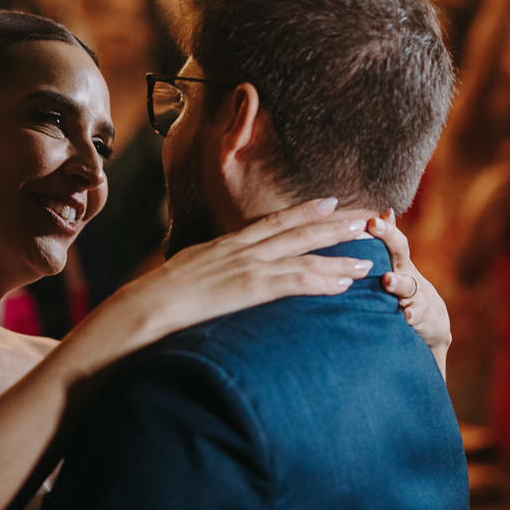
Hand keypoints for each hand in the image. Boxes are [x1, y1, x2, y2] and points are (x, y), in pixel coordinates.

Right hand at [119, 197, 381, 341]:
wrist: (142, 307)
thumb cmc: (154, 300)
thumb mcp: (182, 278)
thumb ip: (204, 275)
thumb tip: (211, 282)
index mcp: (223, 246)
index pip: (271, 223)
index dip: (302, 212)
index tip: (328, 202)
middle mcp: (239, 249)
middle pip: (295, 231)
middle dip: (331, 225)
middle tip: (363, 219)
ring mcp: (246, 266)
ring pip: (303, 255)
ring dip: (337, 255)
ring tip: (366, 255)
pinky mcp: (249, 288)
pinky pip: (295, 281)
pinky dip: (323, 279)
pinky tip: (344, 283)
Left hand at [369, 211, 449, 376]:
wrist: (433, 325)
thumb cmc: (406, 293)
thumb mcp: (399, 268)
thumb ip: (390, 244)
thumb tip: (384, 211)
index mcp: (398, 264)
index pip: (392, 240)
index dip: (384, 227)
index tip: (372, 218)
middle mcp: (408, 274)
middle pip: (400, 253)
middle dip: (389, 237)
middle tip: (376, 225)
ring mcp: (416, 295)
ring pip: (407, 285)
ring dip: (397, 281)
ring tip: (387, 279)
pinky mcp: (422, 317)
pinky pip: (417, 315)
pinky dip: (413, 315)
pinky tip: (407, 316)